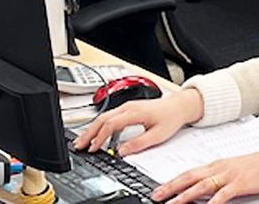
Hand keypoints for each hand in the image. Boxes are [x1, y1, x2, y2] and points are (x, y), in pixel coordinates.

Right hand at [74, 89, 203, 155]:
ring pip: (104, 116)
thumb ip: (139, 143)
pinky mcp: (128, 108)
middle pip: (102, 118)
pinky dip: (100, 125)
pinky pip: (110, 116)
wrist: (179, 105)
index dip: (100, 137)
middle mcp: (128, 107)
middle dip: (89, 132)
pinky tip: (98, 134)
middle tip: (79, 145)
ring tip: (84, 141)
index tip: (94, 148)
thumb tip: (122, 152)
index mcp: (134, 112)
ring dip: (93, 128)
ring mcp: (127, 106)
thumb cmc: (170, 117)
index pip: (111, 124)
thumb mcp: (157, 135)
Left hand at [152, 146, 258, 203]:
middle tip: (156, 197)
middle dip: (171, 188)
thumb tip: (202, 189)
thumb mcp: (234, 170)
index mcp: (216, 165)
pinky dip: (212, 203)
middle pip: (190, 178)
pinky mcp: (241, 183)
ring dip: (185, 196)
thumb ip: (218, 178)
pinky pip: (223, 195)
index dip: (172, 181)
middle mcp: (219, 168)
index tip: (159, 190)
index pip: (189, 173)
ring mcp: (229, 175)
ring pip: (202, 186)